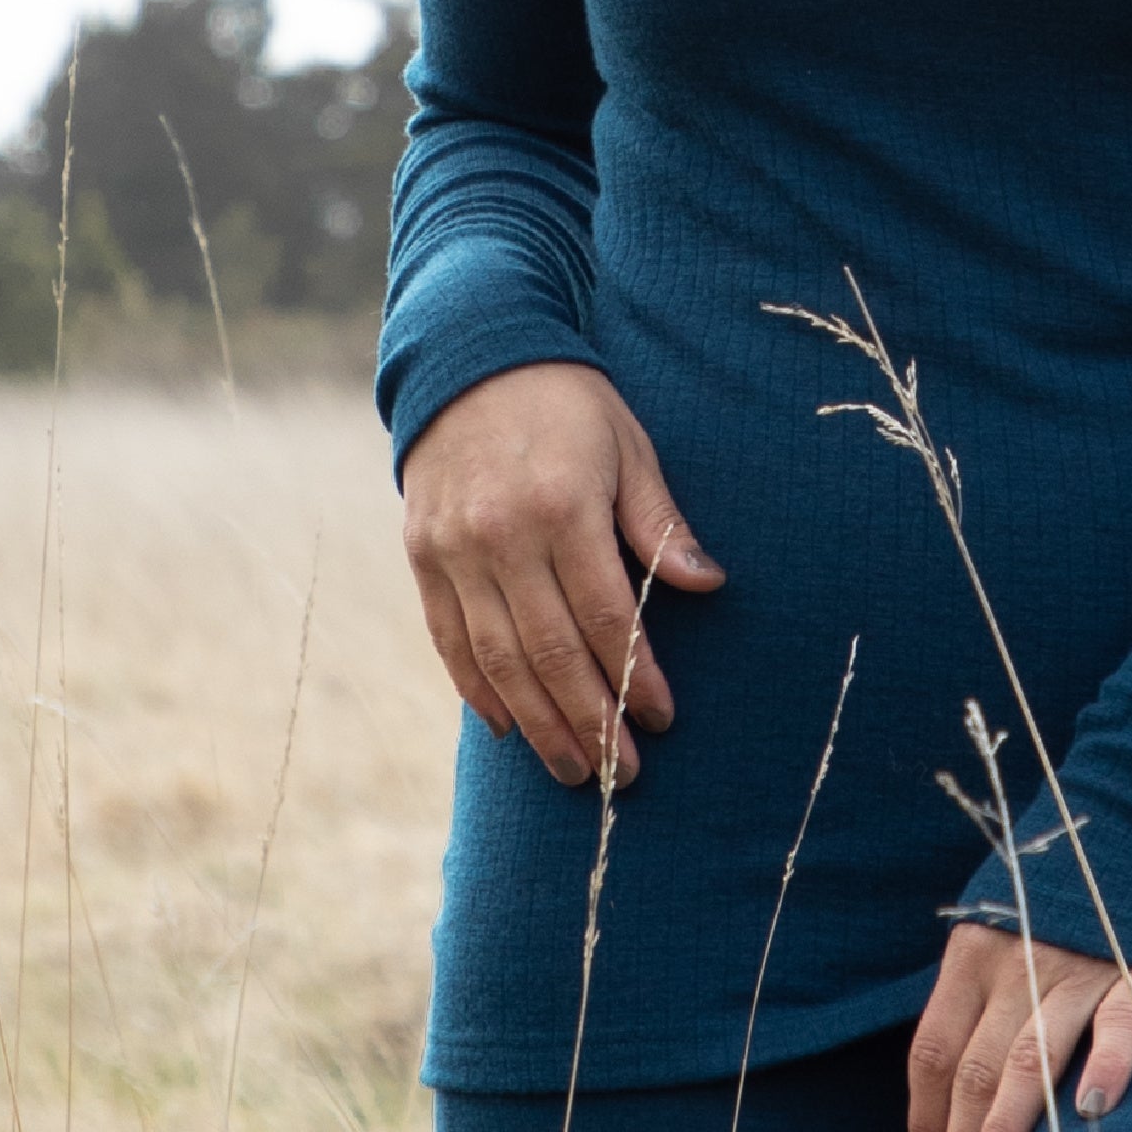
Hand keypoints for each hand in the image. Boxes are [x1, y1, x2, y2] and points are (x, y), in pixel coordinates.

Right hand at [400, 362, 722, 789]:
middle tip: (623, 774)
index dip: (636, 674)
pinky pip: (449, 638)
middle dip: (591, 720)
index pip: (606, 615)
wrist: (470, 357)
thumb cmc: (568, 404)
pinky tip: (508, 726)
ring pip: (498, 659)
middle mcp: (501, 536)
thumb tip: (709, 584)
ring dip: (538, 723)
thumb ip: (660, 521)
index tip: (663, 718)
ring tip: (573, 769)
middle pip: (550, 652)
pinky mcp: (422, 556)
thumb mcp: (628, 447)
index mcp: (562, 508)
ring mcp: (454, 550)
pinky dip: (478, 689)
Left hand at [907, 922, 1131, 1131]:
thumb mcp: (1005, 934)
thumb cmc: (1065, 906)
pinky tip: (1091, 1114)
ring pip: (1031, 1062)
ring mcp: (1079, 968)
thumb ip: (981, 1000)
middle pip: (975, 1071)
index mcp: (974, 954)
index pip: (932, 1052)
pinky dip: (1106, 1066)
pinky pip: (1119, 1025)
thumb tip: (954, 1100)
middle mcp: (1017, 961)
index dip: (925, 1120)